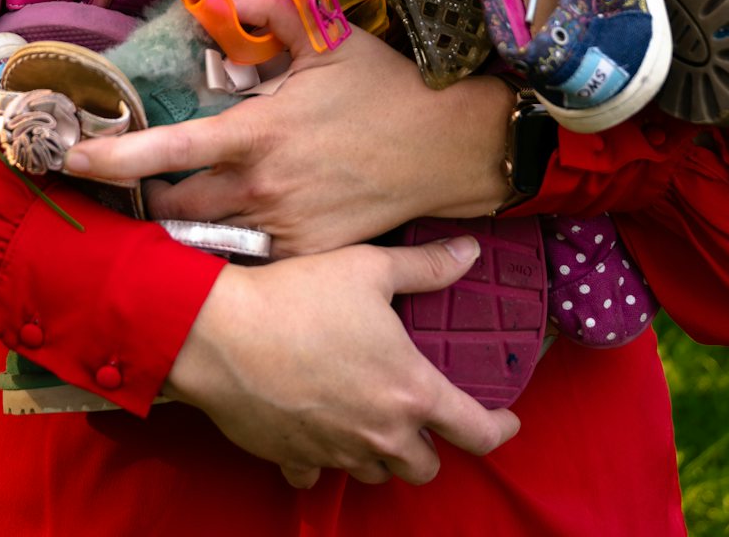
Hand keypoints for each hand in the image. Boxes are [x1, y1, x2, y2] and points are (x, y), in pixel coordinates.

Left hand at [63, 0, 513, 254]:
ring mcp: (283, 230)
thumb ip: (269, 8)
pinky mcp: (306, 258)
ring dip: (184, 226)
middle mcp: (260, 189)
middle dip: (145, 201)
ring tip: (172, 208)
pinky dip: (232, 244)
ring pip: (206, 240)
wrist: (447, 150)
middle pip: (171, 210)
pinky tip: (236, 226)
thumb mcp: (328, 37)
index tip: (64, 160)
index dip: (109, 159)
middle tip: (132, 184)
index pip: (165, 151)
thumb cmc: (384, 89)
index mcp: (256, 133)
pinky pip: (250, 260)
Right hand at [164, 234, 519, 486]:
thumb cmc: (300, 295)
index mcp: (410, 391)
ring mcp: (336, 452)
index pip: (476, 432)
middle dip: (432, 446)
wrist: (221, 333)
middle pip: (425, 468)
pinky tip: (318, 430)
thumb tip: (471, 253)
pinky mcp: (294, 458)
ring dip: (383, 454)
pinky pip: (319, 474)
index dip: (500, 431)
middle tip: (424, 416)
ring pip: (377, 474)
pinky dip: (324, 459)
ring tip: (372, 419)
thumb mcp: (369, 267)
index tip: (507, 423)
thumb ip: (427, 267)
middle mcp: (380, 434)